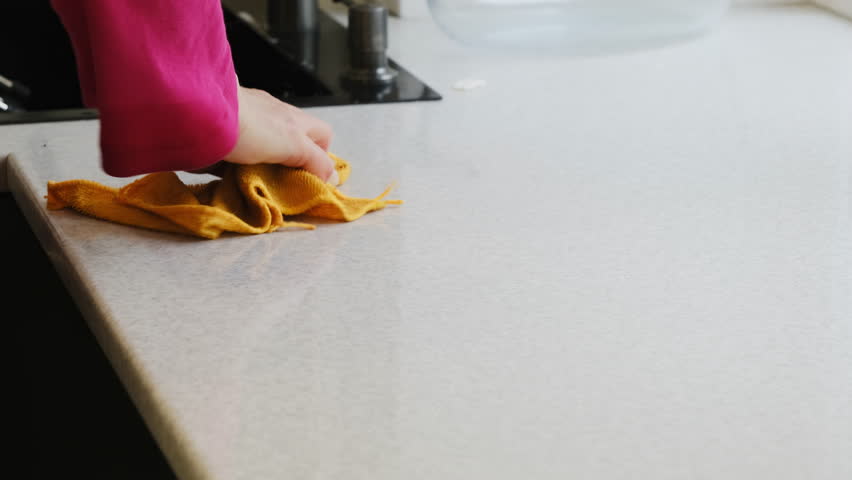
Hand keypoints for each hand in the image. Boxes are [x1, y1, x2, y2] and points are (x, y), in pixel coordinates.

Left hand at [219, 86, 337, 183]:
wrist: (200, 117)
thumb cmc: (251, 126)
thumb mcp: (295, 145)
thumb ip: (316, 162)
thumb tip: (332, 180)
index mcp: (294, 120)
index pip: (322, 136)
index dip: (323, 157)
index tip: (313, 179)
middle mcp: (272, 119)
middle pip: (292, 144)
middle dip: (291, 165)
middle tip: (285, 185)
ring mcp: (246, 126)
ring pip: (263, 152)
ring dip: (263, 169)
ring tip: (258, 186)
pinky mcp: (220, 137)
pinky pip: (234, 155)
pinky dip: (236, 168)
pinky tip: (232, 178)